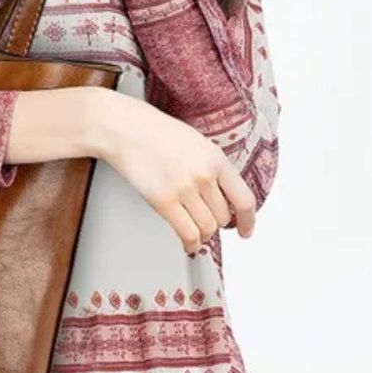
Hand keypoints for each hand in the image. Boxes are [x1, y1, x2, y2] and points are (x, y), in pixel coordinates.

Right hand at [93, 90, 257, 253]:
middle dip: (216, 224)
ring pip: (207, 228)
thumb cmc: (153, 131)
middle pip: (223, 217)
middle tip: (208, 224)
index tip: (246, 230)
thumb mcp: (195, 142)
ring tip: (195, 233)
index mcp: (215, 158)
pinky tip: (188, 244)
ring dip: (203, 235)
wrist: (123, 128)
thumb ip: (211, 166)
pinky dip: (190, 244)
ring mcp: (184, 189)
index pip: (244, 199)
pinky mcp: (163, 201)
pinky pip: (187, 233)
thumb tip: (220, 194)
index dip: (248, 220)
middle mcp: (204, 175)